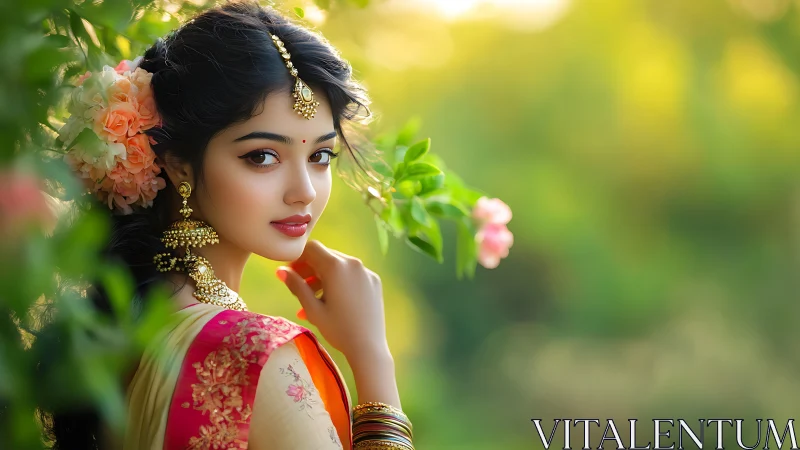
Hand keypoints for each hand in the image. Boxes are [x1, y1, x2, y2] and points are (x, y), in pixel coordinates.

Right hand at [276, 240, 389, 362]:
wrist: (369, 347)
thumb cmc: (338, 329)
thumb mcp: (313, 309)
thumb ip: (296, 286)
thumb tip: (280, 271)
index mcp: (336, 267)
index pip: (312, 248)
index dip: (298, 257)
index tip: (290, 272)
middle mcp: (353, 263)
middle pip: (326, 256)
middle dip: (310, 268)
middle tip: (299, 285)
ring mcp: (366, 271)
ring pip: (339, 266)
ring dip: (323, 277)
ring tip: (312, 298)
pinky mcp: (374, 281)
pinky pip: (352, 275)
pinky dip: (339, 282)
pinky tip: (333, 301)